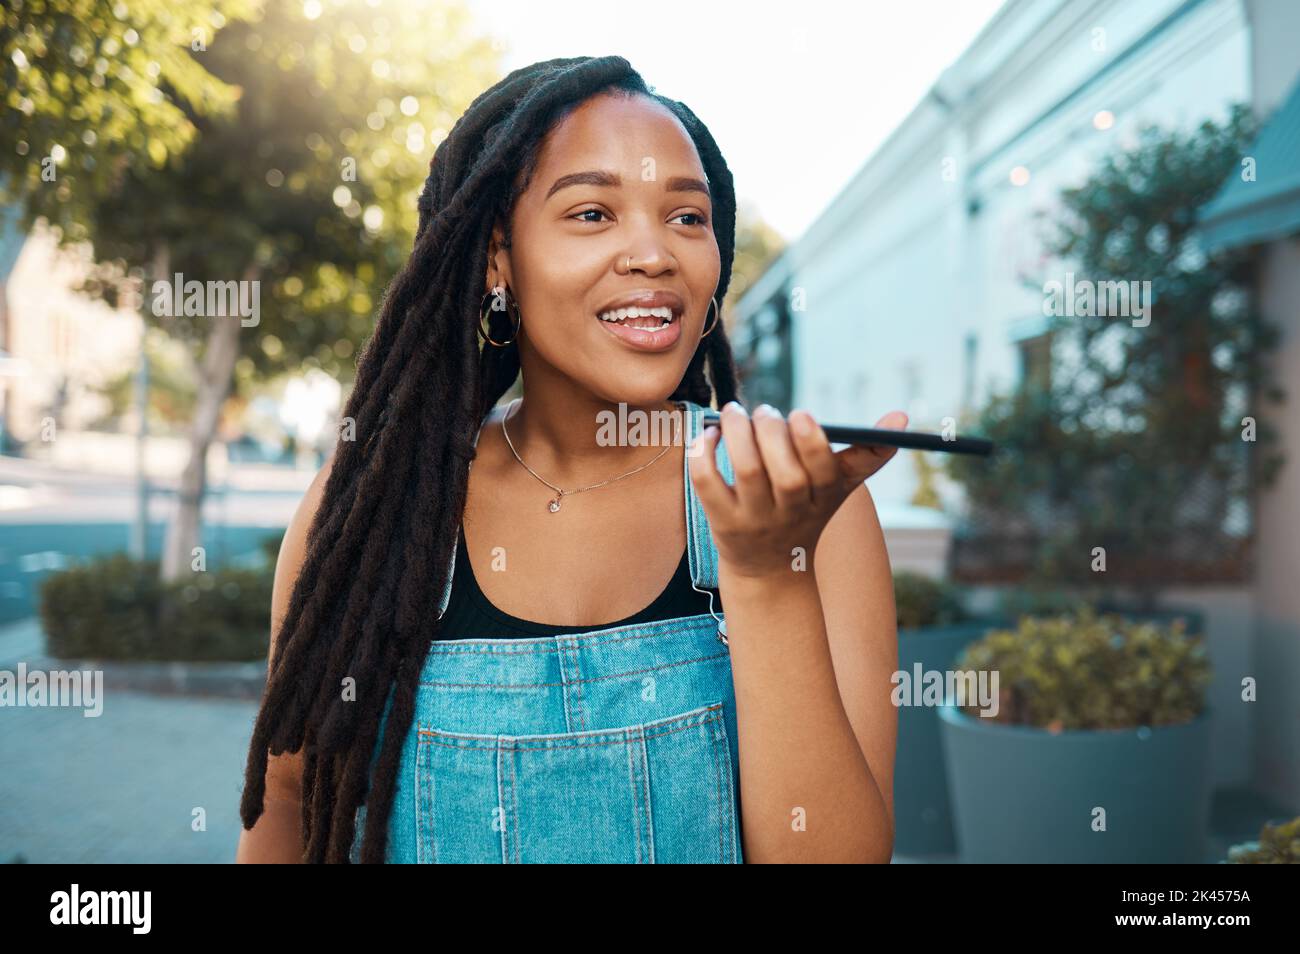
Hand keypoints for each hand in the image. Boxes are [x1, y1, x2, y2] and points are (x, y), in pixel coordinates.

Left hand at [687, 402, 906, 580]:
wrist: (771, 567)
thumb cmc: (807, 511)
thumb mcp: (839, 488)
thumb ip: (868, 453)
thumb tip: (902, 417)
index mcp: (823, 498)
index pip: (824, 472)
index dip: (812, 443)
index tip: (800, 414)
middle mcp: (791, 511)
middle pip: (785, 474)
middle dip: (773, 434)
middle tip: (765, 412)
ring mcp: (755, 519)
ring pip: (746, 472)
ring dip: (738, 435)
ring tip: (735, 413)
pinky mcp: (722, 522)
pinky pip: (707, 485)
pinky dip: (704, 455)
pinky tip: (709, 435)